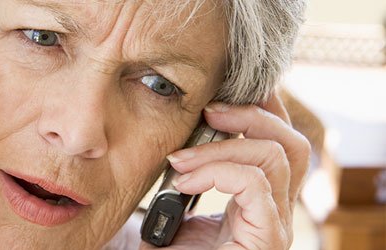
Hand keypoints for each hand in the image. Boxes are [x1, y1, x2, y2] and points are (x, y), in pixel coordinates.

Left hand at [140, 91, 310, 249]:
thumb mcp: (172, 205)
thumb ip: (185, 173)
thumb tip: (175, 134)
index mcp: (255, 200)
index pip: (277, 144)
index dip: (258, 111)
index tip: (219, 94)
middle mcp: (273, 211)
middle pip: (292, 142)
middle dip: (253, 114)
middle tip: (209, 110)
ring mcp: (273, 226)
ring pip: (279, 155)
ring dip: (225, 143)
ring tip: (183, 156)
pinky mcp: (265, 238)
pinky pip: (256, 183)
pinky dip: (217, 170)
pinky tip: (184, 182)